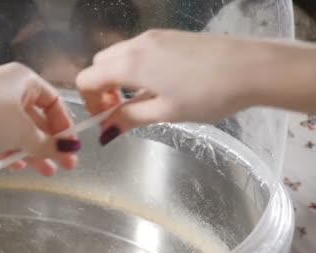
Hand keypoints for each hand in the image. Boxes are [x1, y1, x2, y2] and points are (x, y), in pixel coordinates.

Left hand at [0, 63, 79, 175]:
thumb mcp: (25, 132)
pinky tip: (18, 166)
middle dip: (49, 144)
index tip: (71, 146)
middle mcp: (6, 89)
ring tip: (46, 172)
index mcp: (23, 80)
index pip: (52, 101)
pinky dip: (9, 152)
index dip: (64, 125)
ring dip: (32, 152)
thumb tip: (69, 149)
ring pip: (17, 132)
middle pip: (35, 119)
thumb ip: (48, 144)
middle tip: (65, 165)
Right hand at [76, 30, 268, 143]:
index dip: (89, 102)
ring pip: (117, 55)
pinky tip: (157, 85)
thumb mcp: (165, 112)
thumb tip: (104, 131)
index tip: (106, 119)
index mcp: (130, 64)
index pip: (87, 78)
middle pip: (99, 64)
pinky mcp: (168, 36)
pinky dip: (133, 68)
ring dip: (116, 78)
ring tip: (140, 100)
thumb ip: (129, 118)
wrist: (251, 68)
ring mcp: (153, 37)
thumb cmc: (207, 95)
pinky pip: (136, 50)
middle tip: (120, 110)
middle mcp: (136, 45)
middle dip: (100, 88)